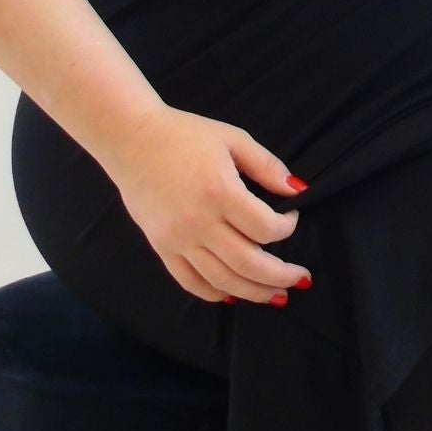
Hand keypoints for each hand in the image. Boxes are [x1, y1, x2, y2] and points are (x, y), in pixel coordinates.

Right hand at [104, 104, 312, 303]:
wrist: (130, 139)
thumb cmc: (183, 135)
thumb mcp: (232, 139)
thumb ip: (267, 165)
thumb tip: (297, 190)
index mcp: (220, 192)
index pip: (266, 228)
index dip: (287, 227)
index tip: (292, 218)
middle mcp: (199, 221)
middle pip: (249, 263)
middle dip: (281, 275)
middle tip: (301, 278)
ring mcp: (178, 239)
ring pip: (223, 280)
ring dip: (254, 292)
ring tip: (277, 295)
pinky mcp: (161, 247)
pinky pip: (190, 282)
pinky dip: (214, 294)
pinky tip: (233, 295)